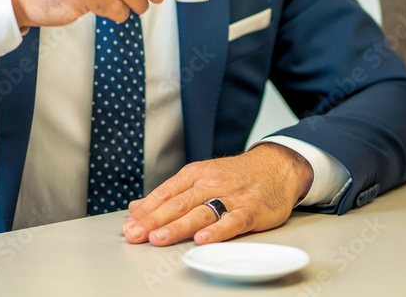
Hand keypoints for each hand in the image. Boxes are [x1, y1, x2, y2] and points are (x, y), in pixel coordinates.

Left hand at [122, 143, 314, 245]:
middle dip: (154, 221)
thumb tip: (137, 207)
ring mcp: (231, 196)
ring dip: (178, 227)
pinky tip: (202, 240)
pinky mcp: (252, 210)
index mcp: (195, 175)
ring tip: (159, 239)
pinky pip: (232, 221)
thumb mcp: (200, 177)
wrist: (276, 166)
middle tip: (135, 235)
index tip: (129, 226)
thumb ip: (169, 194)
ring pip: (201, 213)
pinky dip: (217, 231)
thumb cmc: (236, 175)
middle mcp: (210, 183)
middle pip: (178, 204)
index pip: (165, 194)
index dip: (146, 211)